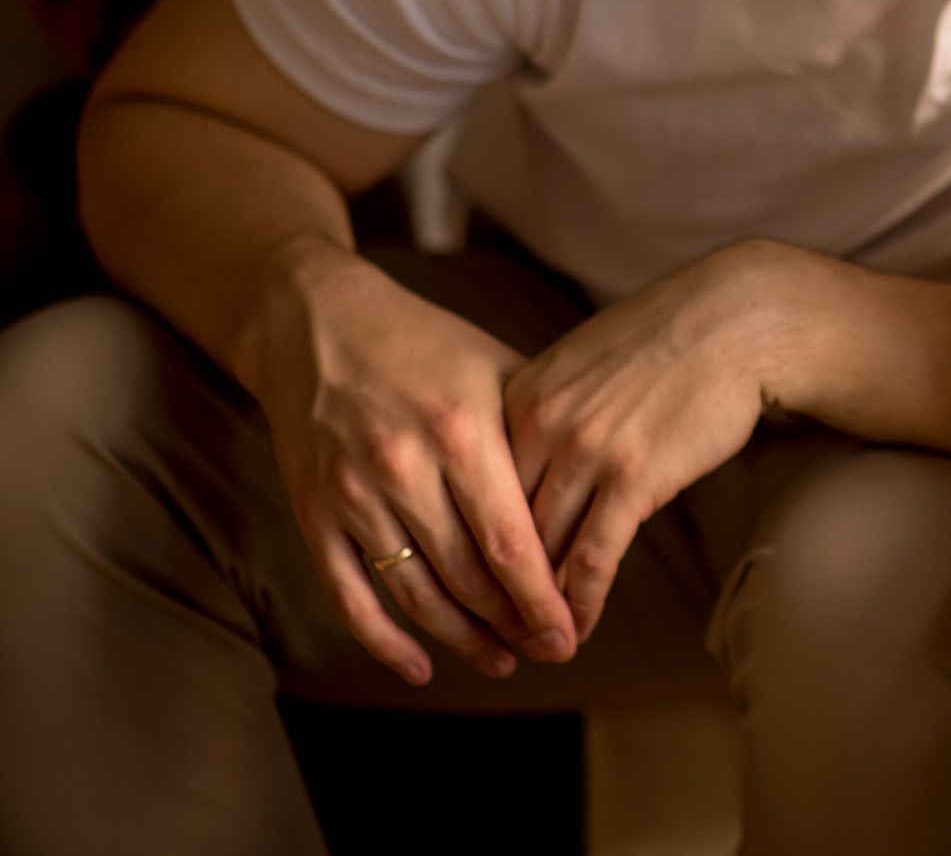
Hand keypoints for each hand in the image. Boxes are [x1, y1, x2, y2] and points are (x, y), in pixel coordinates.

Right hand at [260, 249, 577, 685]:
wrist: (314, 322)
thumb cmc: (424, 345)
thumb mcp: (494, 369)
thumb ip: (539, 431)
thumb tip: (598, 494)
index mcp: (460, 431)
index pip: (510, 540)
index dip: (542, 598)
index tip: (572, 634)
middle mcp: (403, 467)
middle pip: (467, 576)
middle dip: (513, 624)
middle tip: (549, 650)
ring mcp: (352, 494)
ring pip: (415, 594)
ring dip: (462, 638)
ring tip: (502, 660)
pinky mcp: (314, 512)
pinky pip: (350, 595)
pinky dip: (384, 641)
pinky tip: (422, 667)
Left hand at [502, 242, 779, 640]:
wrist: (736, 318)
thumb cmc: (669, 339)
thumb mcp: (584, 364)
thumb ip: (547, 413)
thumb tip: (528, 466)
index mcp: (520, 396)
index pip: (479, 491)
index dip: (472, 548)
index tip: (470, 587)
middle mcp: (542, 425)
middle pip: (501, 528)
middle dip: (495, 590)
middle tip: (494, 634)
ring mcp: (587, 451)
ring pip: (543, 550)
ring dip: (537, 609)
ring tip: (538, 645)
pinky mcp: (635, 475)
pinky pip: (595, 554)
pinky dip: (582, 600)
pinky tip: (579, 627)